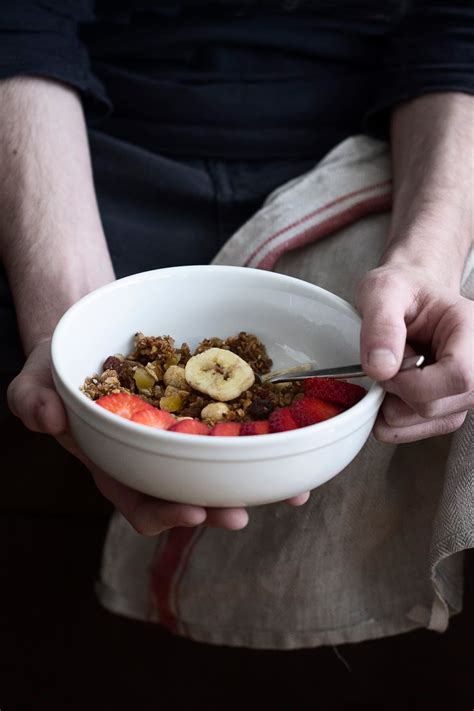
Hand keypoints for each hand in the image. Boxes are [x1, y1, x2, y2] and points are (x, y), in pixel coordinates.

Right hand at [7, 339, 309, 533]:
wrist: (91, 335)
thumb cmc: (61, 364)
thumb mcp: (36, 378)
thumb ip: (32, 399)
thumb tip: (47, 417)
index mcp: (115, 462)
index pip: (138, 501)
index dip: (163, 515)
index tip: (189, 514)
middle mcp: (154, 455)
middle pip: (188, 494)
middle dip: (215, 508)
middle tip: (240, 513)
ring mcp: (183, 433)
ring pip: (220, 466)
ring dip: (253, 482)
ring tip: (287, 489)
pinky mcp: (205, 407)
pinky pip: (236, 425)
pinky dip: (263, 438)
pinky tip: (294, 440)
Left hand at [357, 264, 473, 442]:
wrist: (410, 296)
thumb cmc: (403, 290)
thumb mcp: (382, 291)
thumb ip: (380, 325)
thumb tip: (381, 369)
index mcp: (471, 330)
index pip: (459, 375)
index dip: (412, 381)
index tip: (387, 366)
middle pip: (440, 405)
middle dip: (398, 392)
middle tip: (387, 362)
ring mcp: (469, 389)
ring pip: (432, 422)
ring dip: (395, 405)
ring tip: (394, 371)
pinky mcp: (453, 406)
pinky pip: (424, 429)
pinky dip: (397, 418)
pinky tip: (392, 391)